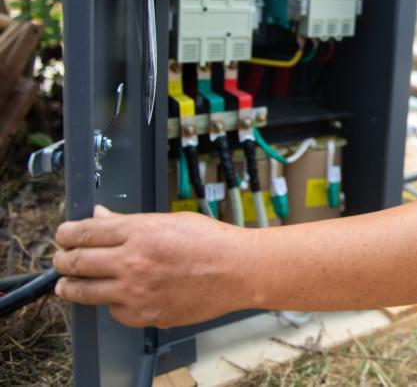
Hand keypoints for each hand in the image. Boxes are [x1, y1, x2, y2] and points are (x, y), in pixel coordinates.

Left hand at [53, 205, 252, 327]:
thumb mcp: (169, 220)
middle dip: (63, 260)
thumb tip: (100, 217)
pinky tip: (119, 295)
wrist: (239, 271)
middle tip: (62, 260)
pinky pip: (113, 311)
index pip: (85, 233)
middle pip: (76, 262)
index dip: (67, 234)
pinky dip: (112, 303)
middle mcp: (134, 262)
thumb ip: (129, 222)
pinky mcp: (145, 314)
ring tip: (69, 284)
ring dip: (71, 287)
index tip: (63, 235)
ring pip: (84, 292)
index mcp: (141, 232)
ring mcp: (137, 292)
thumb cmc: (212, 242)